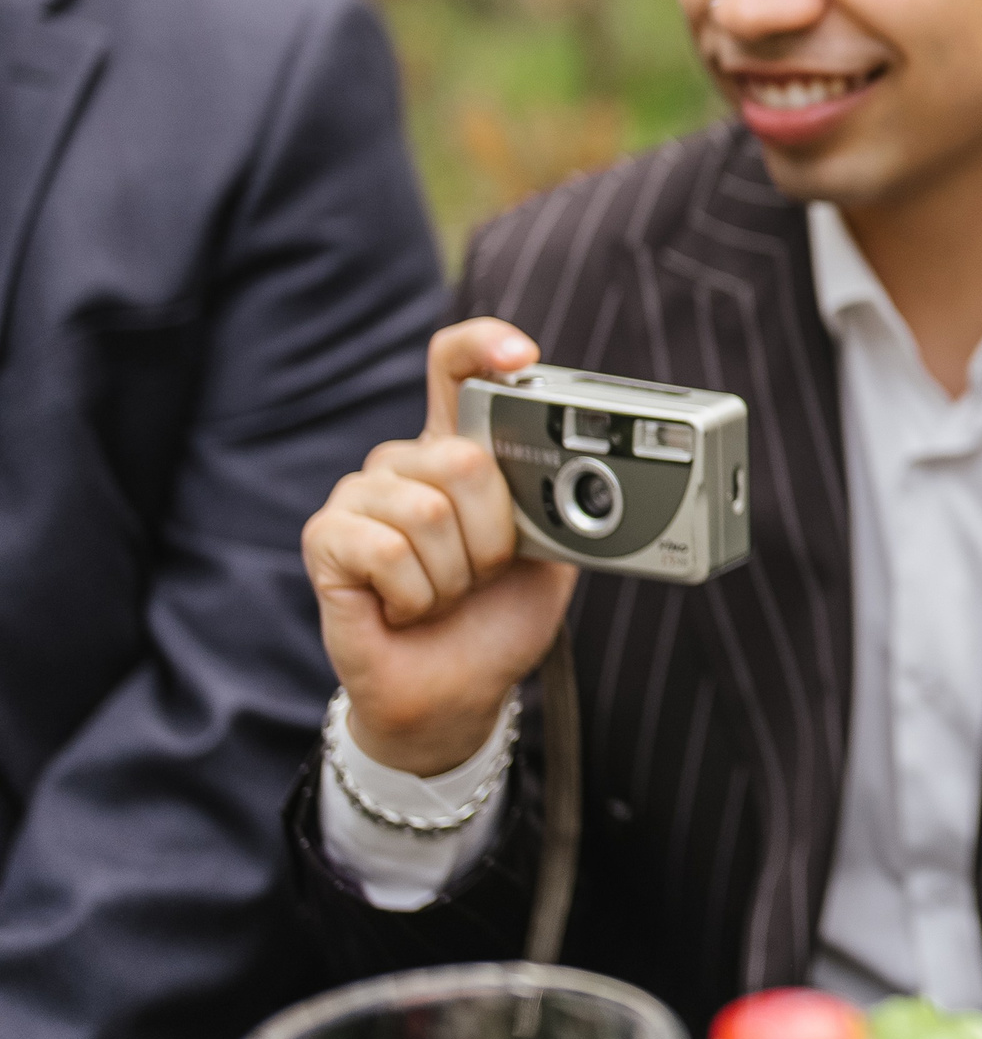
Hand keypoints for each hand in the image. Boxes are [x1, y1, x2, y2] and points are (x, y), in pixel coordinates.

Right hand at [302, 318, 577, 775]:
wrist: (458, 691)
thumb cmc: (498, 617)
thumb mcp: (551, 554)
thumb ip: (561, 502)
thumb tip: (598, 476)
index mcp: (457, 450)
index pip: (454, 366)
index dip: (483, 347)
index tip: (524, 357)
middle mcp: (403, 462)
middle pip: (461, 457)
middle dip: (492, 534)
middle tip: (482, 571)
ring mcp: (358, 497)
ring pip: (428, 510)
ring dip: (455, 574)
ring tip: (444, 594)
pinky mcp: (326, 540)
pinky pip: (387, 551)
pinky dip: (417, 596)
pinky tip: (407, 608)